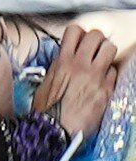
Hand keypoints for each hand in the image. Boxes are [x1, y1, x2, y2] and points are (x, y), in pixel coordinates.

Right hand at [32, 24, 118, 138]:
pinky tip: (101, 83)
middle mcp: (81, 65)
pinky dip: (109, 75)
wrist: (55, 129)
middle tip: (93, 50)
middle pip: (96, 35)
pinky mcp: (106, 88)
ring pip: (110, 48)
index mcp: (62, 62)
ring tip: (101, 63)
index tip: (78, 41)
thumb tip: (64, 61)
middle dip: (96, 41)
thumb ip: (57, 68)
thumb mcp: (45, 83)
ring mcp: (96, 76)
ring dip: (106, 54)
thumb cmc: (46, 111)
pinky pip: (114, 72)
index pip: (75, 31)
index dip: (78, 34)